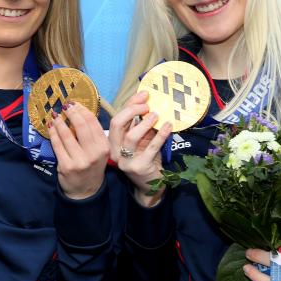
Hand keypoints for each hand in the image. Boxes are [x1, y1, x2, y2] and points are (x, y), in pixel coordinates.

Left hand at [49, 101, 108, 199]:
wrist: (85, 190)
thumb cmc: (92, 166)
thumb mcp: (99, 151)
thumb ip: (93, 134)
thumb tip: (80, 112)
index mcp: (104, 147)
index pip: (93, 123)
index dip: (83, 110)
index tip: (75, 103)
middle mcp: (94, 153)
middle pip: (81, 126)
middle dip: (71, 113)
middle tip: (65, 105)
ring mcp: (79, 160)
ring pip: (67, 134)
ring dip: (59, 122)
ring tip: (56, 115)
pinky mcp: (66, 166)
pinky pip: (57, 145)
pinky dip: (53, 133)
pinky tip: (51, 127)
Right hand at [108, 91, 171, 206]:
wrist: (150, 185)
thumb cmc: (146, 158)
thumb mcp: (142, 139)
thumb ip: (142, 124)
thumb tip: (150, 102)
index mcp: (113, 141)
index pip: (117, 118)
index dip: (130, 104)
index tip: (144, 94)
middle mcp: (115, 150)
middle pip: (117, 124)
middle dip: (132, 110)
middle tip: (148, 105)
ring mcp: (126, 160)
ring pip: (131, 136)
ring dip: (144, 123)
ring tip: (156, 115)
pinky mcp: (140, 167)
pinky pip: (150, 148)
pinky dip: (160, 135)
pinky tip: (168, 126)